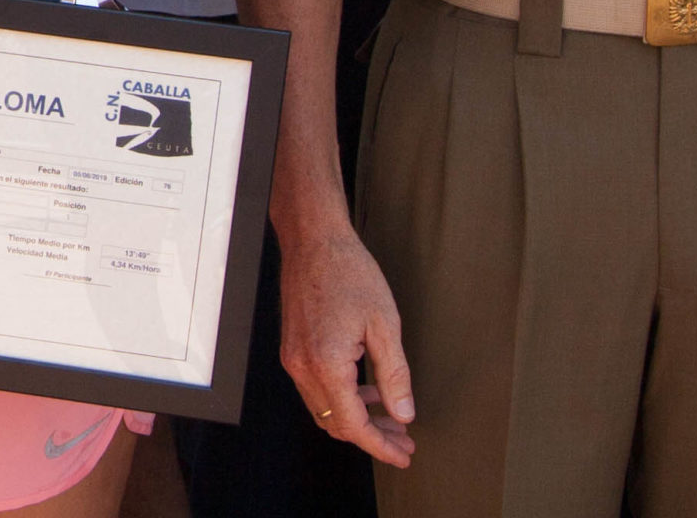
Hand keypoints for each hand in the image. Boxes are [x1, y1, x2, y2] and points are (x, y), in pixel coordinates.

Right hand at [278, 219, 416, 467]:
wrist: (314, 241)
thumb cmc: (349, 273)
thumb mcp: (385, 324)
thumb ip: (394, 375)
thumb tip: (403, 413)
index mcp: (326, 365)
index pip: (353, 425)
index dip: (380, 446)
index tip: (403, 455)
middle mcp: (303, 368)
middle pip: (336, 425)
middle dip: (372, 437)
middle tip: (403, 440)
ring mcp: (294, 360)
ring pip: (324, 410)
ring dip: (357, 419)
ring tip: (390, 417)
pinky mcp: (292, 350)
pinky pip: (316, 390)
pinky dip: (342, 399)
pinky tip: (366, 390)